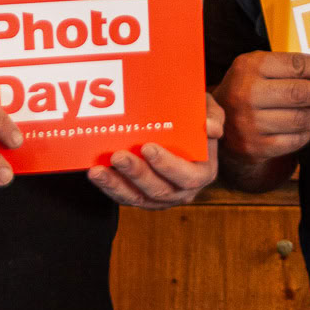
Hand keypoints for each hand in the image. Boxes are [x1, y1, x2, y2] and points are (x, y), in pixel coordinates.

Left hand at [88, 96, 224, 209]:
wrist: (182, 131)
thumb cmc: (195, 118)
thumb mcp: (209, 111)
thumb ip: (213, 116)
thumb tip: (211, 128)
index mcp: (203, 173)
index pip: (186, 176)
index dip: (167, 165)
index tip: (147, 147)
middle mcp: (182, 191)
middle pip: (158, 190)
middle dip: (136, 174)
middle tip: (118, 156)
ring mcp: (161, 198)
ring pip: (137, 198)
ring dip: (116, 185)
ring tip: (97, 171)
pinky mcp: (142, 198)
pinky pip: (124, 197)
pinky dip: (109, 188)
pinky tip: (96, 174)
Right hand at [213, 50, 309, 169]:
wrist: (216, 124)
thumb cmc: (248, 90)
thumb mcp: (258, 69)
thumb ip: (288, 67)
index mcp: (250, 66)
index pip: (297, 65)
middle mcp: (247, 93)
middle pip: (302, 93)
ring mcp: (249, 122)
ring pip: (302, 119)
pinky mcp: (255, 147)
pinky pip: (296, 140)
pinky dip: (306, 134)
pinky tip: (303, 128)